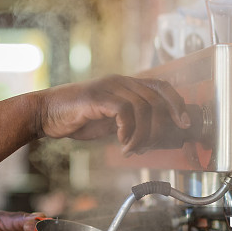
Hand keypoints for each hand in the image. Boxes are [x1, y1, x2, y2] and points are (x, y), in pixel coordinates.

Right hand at [36, 75, 189, 155]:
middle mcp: (120, 81)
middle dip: (162, 126)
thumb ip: (129, 123)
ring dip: (143, 135)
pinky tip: (122, 144)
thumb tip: (151, 136)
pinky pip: (125, 112)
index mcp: (125, 84)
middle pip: (157, 99)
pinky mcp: (98, 97)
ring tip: (131, 149)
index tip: (185, 123)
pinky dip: (129, 132)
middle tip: (153, 145)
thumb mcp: (109, 121)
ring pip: (144, 107)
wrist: (46, 114)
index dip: (177, 103)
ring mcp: (109, 87)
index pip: (162, 86)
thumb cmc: (76, 118)